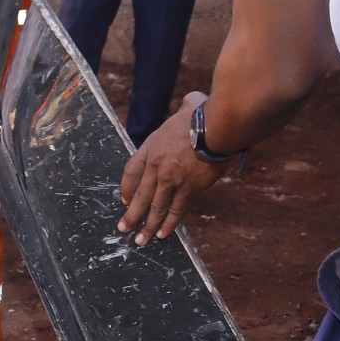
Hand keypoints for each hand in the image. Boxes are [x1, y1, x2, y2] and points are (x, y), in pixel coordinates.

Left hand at [117, 93, 233, 244]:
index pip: (131, 171)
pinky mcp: (189, 189)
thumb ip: (186, 105)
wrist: (217, 128)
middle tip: (122, 228)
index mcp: (151, 146)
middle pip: (140, 195)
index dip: (126, 187)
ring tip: (139, 240)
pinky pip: (176, 210)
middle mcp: (156, 166)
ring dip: (146, 225)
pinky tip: (162, 235)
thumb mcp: (189, 106)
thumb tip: (193, 100)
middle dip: (131, 214)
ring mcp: (171, 179)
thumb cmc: (206, 113)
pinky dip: (169, 223)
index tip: (123, 199)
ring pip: (156, 207)